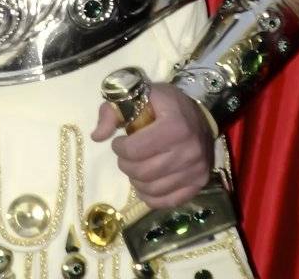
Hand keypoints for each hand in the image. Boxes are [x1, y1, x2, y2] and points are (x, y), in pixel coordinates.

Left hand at [91, 83, 214, 208]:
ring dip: (136, 181)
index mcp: (174, 126)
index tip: (119, 142)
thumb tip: (96, 137)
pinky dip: (150, 197)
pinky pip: (168, 201)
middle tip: (124, 157)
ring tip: (135, 167)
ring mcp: (196, 171)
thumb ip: (113, 112)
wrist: (202, 116)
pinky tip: (144, 185)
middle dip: (126, 165)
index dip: (119, 148)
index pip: (135, 150)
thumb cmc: (167, 104)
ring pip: (153, 189)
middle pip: (143, 172)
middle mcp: (188, 151)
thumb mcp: (139, 96)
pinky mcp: (199, 184)